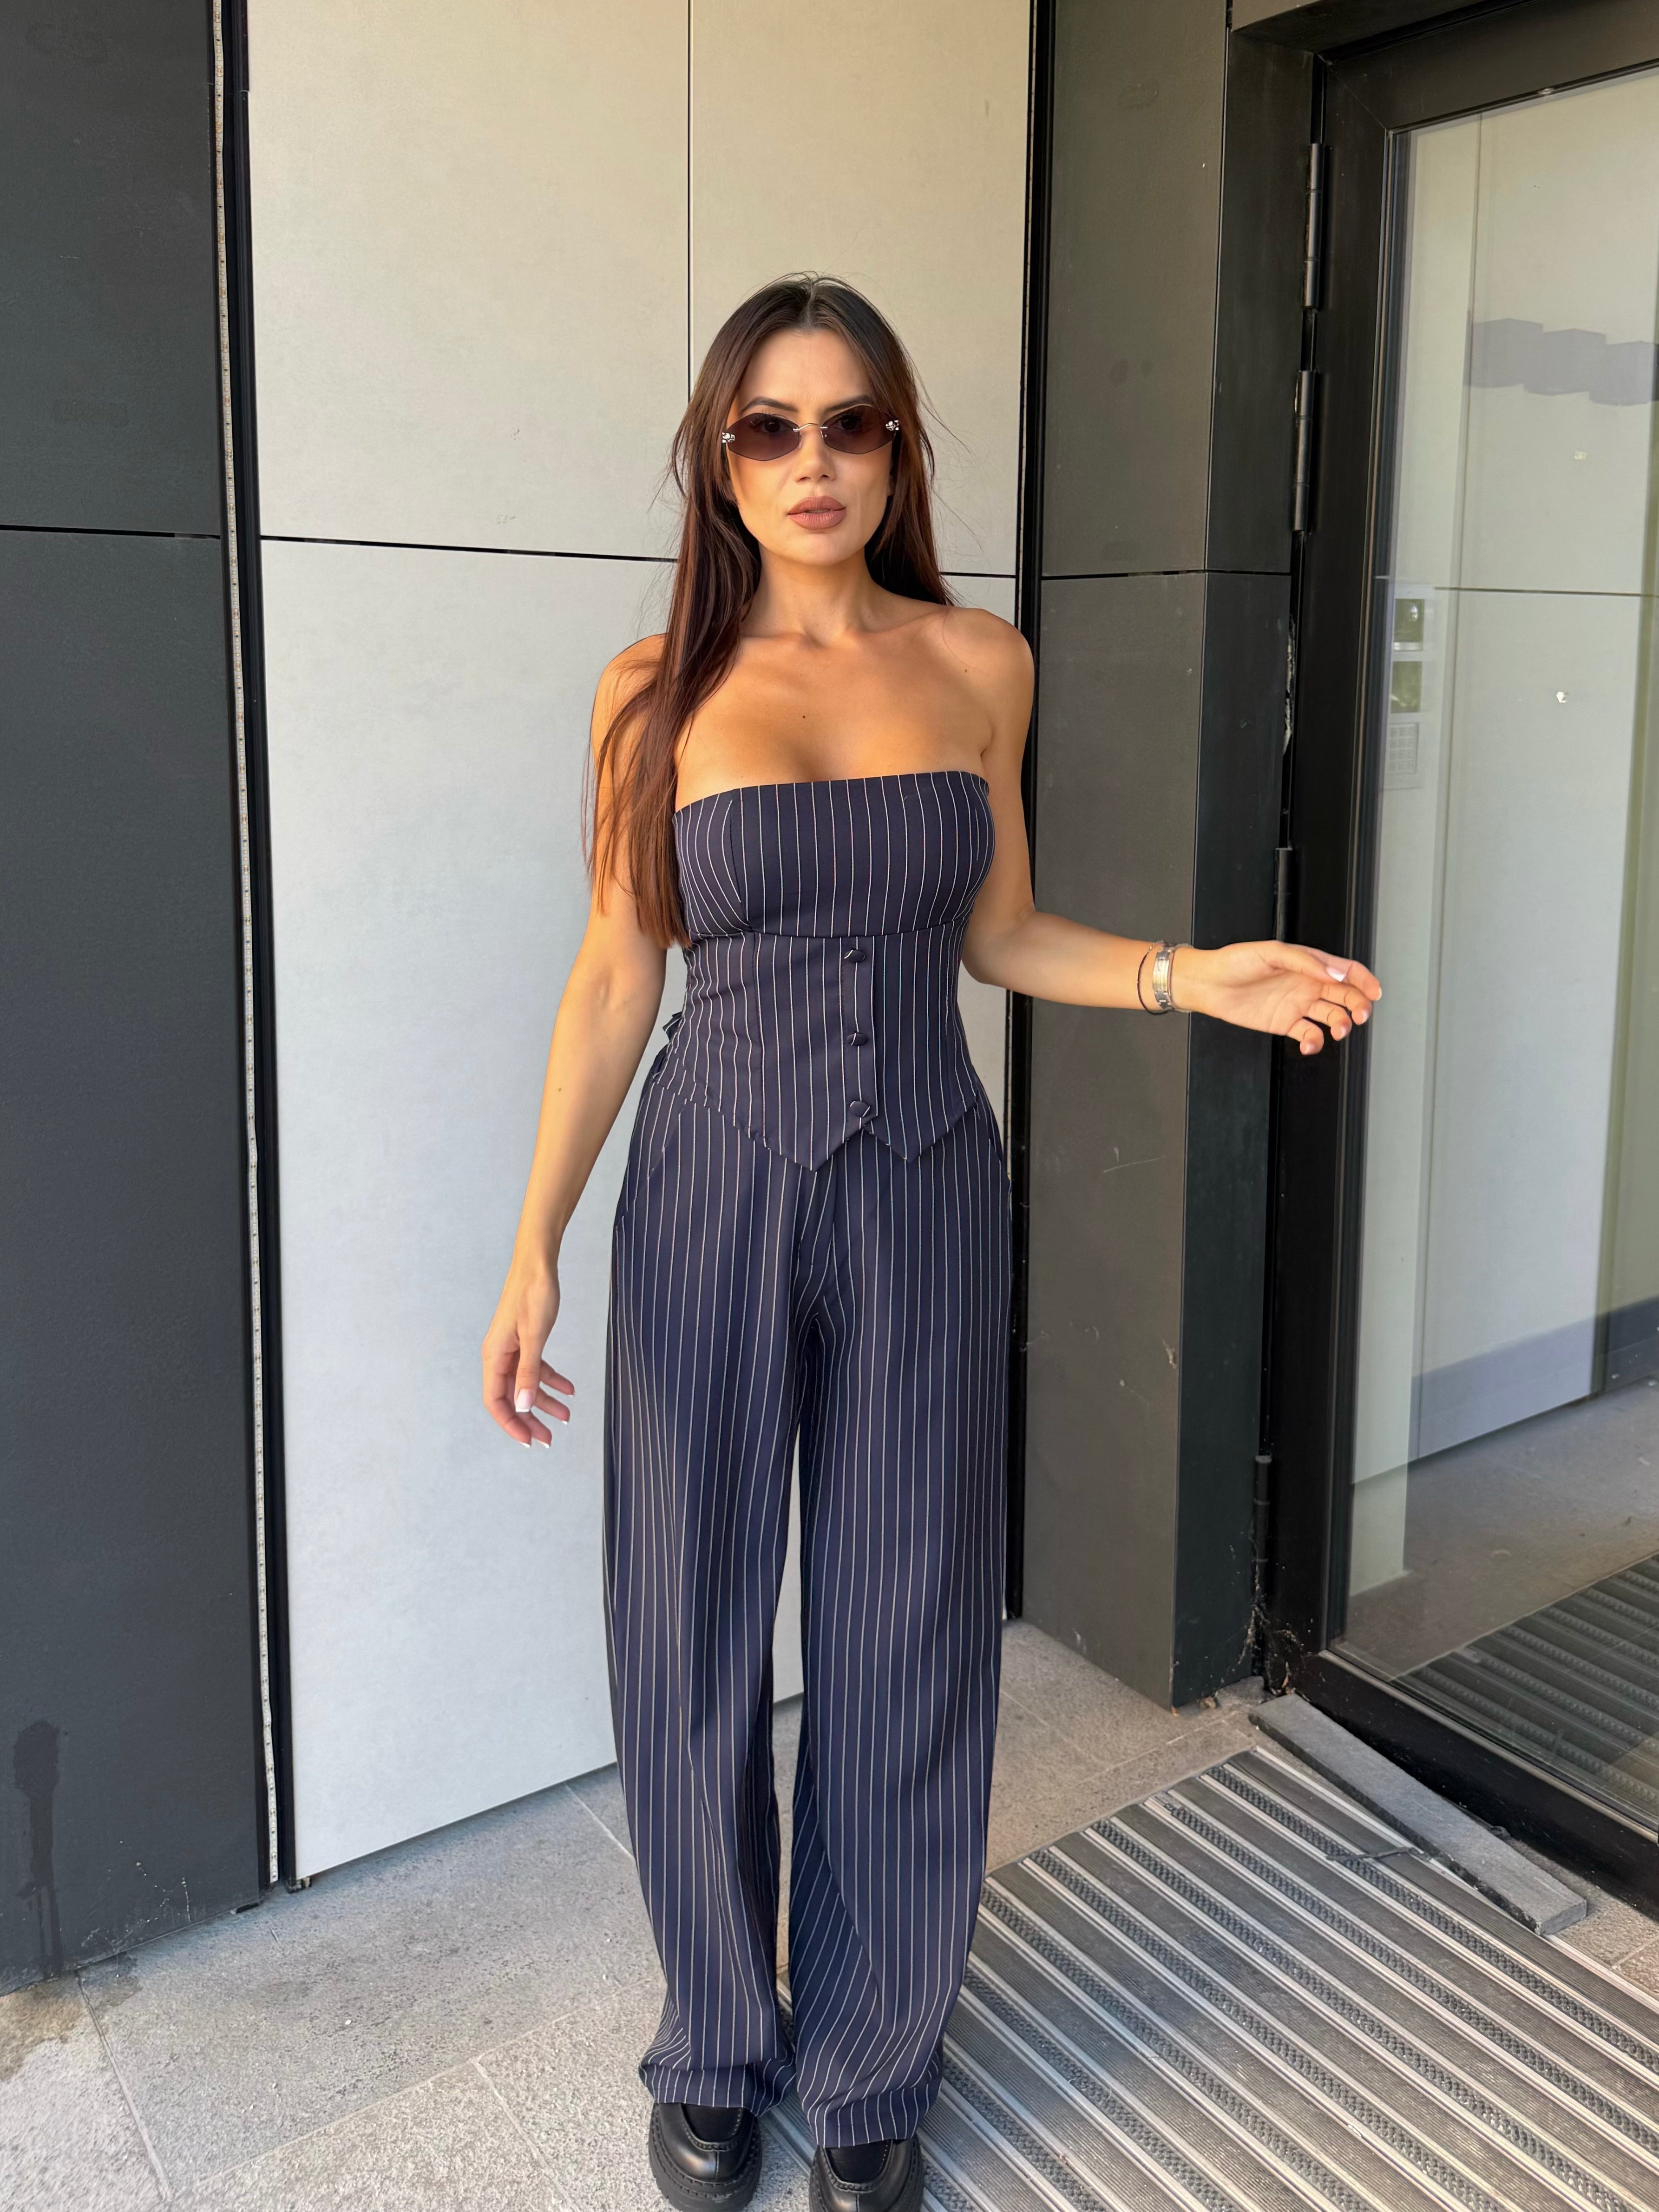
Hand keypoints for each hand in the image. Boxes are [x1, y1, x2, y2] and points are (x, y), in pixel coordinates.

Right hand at [483, 1256, 574, 1445]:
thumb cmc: (534, 1294)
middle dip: (530, 1419)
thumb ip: (529, 1372)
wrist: (538, 1263)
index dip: (511, 1424)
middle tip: (550, 1439)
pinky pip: (535, 1367)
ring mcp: (512, 1348)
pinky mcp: (525, 1341)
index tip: (529, 1441)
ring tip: (567, 1415)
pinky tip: (569, 1388)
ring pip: (526, 1384)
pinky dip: (551, 1379)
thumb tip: (522, 1406)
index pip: (496, 1401)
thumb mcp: (535, 1336)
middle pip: (512, 1397)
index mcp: (495, 1356)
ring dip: (544, 1401)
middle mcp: (499, 1355)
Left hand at [1175, 940, 1380, 1053]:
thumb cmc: (1234, 961)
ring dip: (1341, 1025)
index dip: (1363, 980)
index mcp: (1308, 963)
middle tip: (1360, 1015)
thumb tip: (1333, 973)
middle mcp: (1307, 984)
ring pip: (1332, 1016)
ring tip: (1338, 1030)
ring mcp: (1298, 1005)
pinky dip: (1315, 1042)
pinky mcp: (1286, 1024)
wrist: (1208, 984)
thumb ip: (1304, 962)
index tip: (1375, 992)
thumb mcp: (1270, 953)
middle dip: (1358, 1005)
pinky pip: (1309, 1035)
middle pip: (1345, 995)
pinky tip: (1309, 1045)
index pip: (1345, 970)